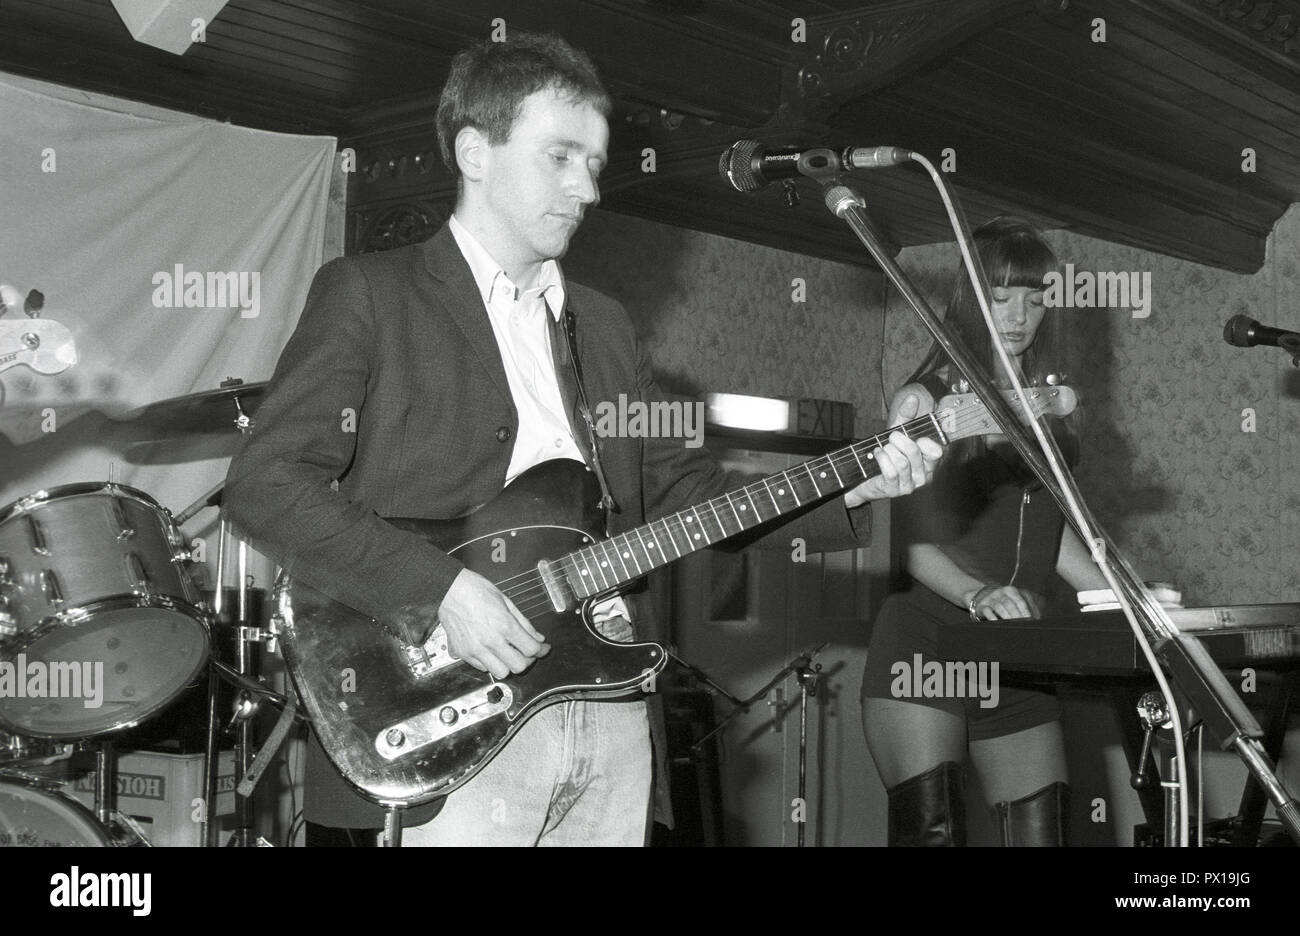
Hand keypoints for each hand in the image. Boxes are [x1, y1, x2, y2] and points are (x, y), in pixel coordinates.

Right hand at [437, 568, 549, 679]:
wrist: (448, 589)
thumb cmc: (475, 590)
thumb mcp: (506, 601)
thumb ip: (523, 623)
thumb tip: (537, 637)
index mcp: (504, 624)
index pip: (531, 649)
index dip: (541, 650)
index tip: (542, 648)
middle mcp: (490, 640)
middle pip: (519, 666)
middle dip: (527, 660)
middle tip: (526, 652)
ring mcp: (475, 649)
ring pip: (501, 672)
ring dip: (508, 665)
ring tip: (508, 654)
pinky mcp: (462, 653)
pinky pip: (482, 668)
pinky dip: (490, 663)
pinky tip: (492, 651)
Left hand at [844, 388, 943, 505]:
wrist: (865, 476)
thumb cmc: (886, 455)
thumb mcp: (895, 433)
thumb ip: (905, 416)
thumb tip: (912, 398)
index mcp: (928, 462)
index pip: (936, 452)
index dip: (925, 441)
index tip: (913, 435)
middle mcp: (922, 476)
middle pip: (914, 452)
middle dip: (899, 440)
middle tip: (891, 436)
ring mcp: (909, 485)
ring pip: (901, 462)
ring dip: (888, 451)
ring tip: (883, 448)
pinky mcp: (895, 490)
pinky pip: (890, 471)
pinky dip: (881, 459)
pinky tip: (878, 454)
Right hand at [965, 584, 1041, 620]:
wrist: (982, 597)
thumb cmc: (1002, 601)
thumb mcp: (1013, 600)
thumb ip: (1023, 607)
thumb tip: (1035, 618)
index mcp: (1011, 590)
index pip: (1020, 601)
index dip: (1026, 612)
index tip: (1030, 620)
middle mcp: (1000, 592)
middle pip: (1010, 604)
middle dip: (1017, 615)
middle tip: (1021, 624)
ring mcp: (990, 598)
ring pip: (999, 607)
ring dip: (1006, 616)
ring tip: (1011, 624)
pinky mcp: (982, 605)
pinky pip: (987, 611)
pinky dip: (992, 617)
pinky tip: (997, 622)